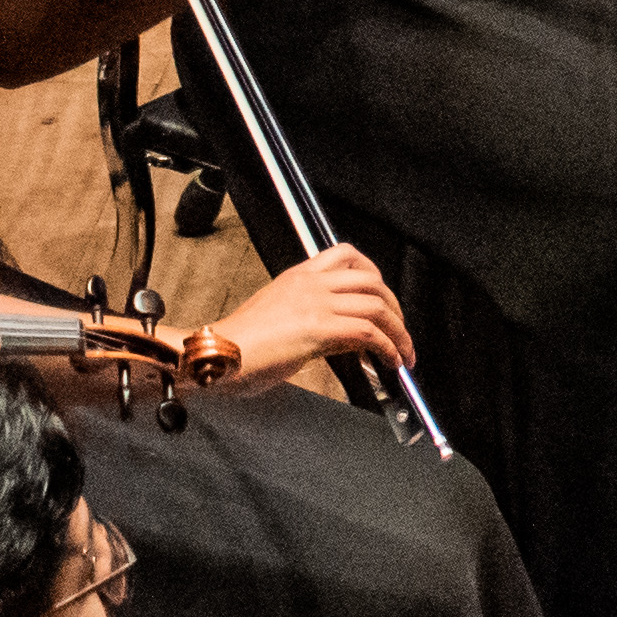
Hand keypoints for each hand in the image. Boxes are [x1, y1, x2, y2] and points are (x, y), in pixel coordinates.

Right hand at [209, 244, 409, 391]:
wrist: (213, 356)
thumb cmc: (237, 347)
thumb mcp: (278, 317)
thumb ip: (310, 317)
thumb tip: (341, 335)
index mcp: (298, 276)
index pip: (347, 255)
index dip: (375, 275)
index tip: (383, 299)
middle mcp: (310, 284)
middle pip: (373, 281)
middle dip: (395, 307)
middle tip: (399, 331)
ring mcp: (316, 304)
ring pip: (377, 306)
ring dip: (398, 331)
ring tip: (402, 353)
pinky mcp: (319, 329)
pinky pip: (369, 333)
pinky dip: (388, 348)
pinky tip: (389, 362)